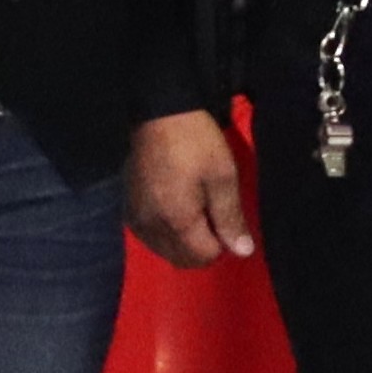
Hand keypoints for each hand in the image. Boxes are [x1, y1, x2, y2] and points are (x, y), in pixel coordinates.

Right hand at [123, 108, 254, 266]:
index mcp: (176, 220)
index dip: (221, 243)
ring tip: (195, 213)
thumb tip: (242, 252)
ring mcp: (136, 216)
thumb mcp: (223, 177)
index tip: (226, 219)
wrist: (158, 113)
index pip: (203, 256)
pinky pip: (148, 236)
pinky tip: (173, 212)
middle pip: (180, 259)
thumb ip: (231, 219)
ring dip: (182, 243)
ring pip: (163, 250)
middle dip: (201, 248)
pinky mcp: (129, 206)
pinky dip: (164, 234)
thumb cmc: (196, 143)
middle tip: (214, 219)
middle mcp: (151, 225)